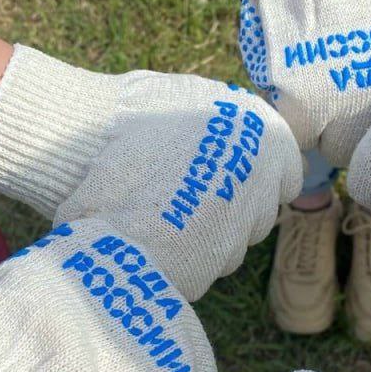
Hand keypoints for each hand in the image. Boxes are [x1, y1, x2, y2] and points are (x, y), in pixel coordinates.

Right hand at [0, 46, 302, 300]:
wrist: (84, 145)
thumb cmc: (136, 114)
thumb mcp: (201, 101)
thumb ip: (235, 130)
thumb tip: (245, 145)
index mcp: (270, 142)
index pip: (286, 179)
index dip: (252, 179)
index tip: (221, 176)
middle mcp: (262, 189)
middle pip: (257, 217)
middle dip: (229, 211)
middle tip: (182, 194)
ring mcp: (233, 235)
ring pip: (228, 248)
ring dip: (203, 238)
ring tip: (158, 213)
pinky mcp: (200, 269)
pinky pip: (198, 270)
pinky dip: (178, 259)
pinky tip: (146, 235)